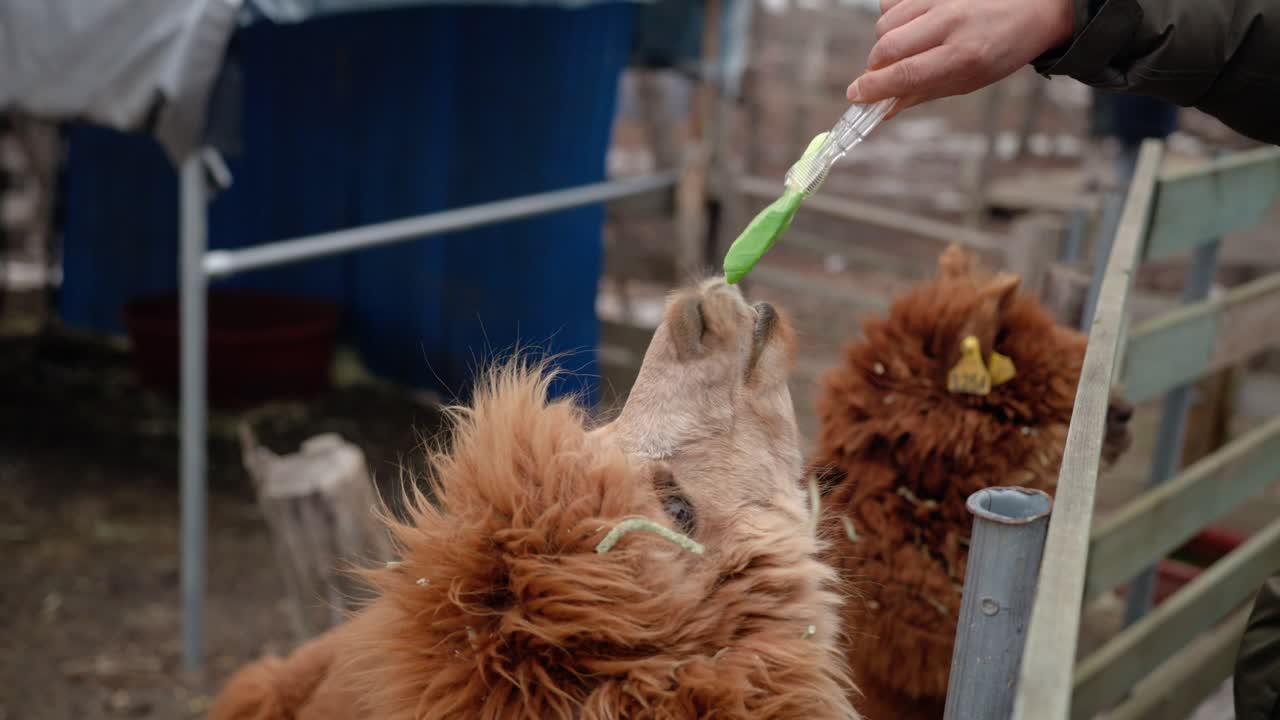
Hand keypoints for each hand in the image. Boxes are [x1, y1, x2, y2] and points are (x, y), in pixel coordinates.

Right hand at [848, 0, 1073, 116]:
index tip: (856, 96)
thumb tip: (884, 107)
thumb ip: (923, 92)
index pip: (905, 74)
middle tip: (881, 76)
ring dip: (885, 43)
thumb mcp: (969, 80)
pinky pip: (893, 1)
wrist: (1035, 7)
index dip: (874, 88)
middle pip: (887, 46)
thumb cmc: (1001, 49)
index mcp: (964, 55)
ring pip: (885, 22)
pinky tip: (912, 24)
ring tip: (905, 49)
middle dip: (875, 68)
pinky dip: (893, 17)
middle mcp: (951, 22)